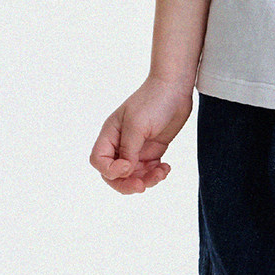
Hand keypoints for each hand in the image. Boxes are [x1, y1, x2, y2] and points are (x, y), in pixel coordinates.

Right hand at [89, 76, 193, 193]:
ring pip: (134, 175)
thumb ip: (129, 150)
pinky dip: (156, 174)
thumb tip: (126, 171)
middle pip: (114, 173)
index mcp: (110, 135)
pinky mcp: (152, 150)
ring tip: (161, 173)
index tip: (128, 166)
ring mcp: (136, 148)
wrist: (175, 89)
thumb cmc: (153, 101)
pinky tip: (165, 167)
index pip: (99, 161)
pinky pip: (148, 170)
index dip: (110, 171)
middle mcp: (120, 143)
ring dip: (146, 179)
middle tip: (142, 186)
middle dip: (127, 183)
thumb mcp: (137, 126)